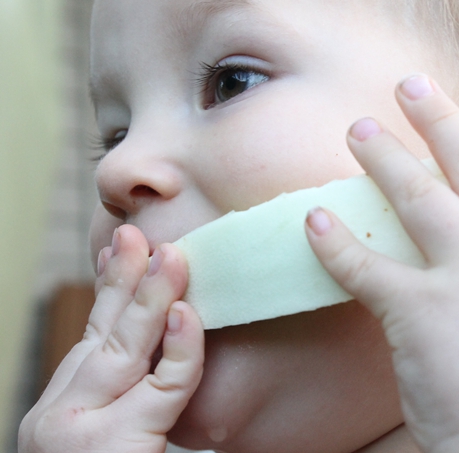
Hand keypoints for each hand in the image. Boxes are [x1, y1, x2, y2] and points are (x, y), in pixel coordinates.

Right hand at [19, 225, 203, 452]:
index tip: (124, 248)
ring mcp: (80, 432)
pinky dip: (178, 351)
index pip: (93, 335)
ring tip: (172, 256)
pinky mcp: (111, 448)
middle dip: (128, 279)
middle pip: (104, 332)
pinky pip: (162, 389)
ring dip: (151, 297)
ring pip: (125, 349)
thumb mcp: (114, 434)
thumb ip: (133, 397)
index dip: (111, 288)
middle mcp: (62, 414)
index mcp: (66, 408)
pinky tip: (187, 315)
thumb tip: (166, 343)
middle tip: (144, 235)